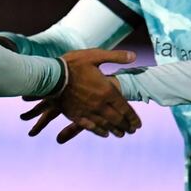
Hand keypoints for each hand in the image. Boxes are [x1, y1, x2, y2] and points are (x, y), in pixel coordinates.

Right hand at [21, 49, 140, 141]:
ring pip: (106, 125)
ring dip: (115, 131)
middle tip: (132, 131)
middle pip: (117, 119)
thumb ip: (116, 57)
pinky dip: (99, 132)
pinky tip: (104, 134)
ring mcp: (88, 112)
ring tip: (121, 135)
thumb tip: (134, 56)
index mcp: (107, 91)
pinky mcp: (76, 116)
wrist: (52, 76)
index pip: (125, 108)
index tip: (138, 124)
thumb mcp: (95, 55)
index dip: (133, 117)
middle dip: (126, 126)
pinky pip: (91, 127)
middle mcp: (100, 105)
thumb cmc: (74, 64)